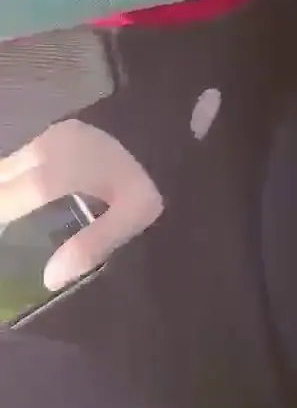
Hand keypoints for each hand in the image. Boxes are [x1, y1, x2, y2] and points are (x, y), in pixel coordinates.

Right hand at [0, 118, 163, 291]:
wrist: (169, 131)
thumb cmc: (149, 177)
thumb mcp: (133, 215)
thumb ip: (91, 245)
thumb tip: (49, 278)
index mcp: (58, 172)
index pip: (7, 199)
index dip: (0, 216)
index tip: (1, 238)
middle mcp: (47, 149)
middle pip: (4, 179)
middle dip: (1, 202)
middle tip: (7, 226)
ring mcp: (52, 135)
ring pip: (11, 165)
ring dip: (6, 187)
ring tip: (11, 215)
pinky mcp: (60, 130)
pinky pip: (25, 156)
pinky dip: (17, 175)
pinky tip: (22, 193)